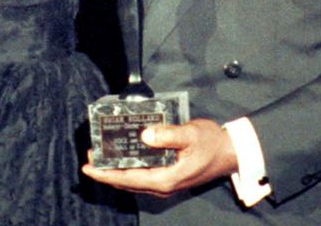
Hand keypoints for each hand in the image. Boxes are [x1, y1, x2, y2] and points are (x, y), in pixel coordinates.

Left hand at [82, 118, 238, 196]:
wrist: (232, 152)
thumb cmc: (212, 143)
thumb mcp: (190, 135)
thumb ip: (167, 135)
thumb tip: (145, 135)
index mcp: (166, 178)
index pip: (128, 179)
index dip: (106, 174)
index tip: (88, 167)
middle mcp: (163, 185)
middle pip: (127, 182)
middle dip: (106, 172)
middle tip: (90, 157)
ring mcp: (167, 183)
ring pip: (134, 180)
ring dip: (116, 171)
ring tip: (101, 157)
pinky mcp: (170, 177)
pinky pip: (142, 176)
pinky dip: (129, 169)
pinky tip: (123, 158)